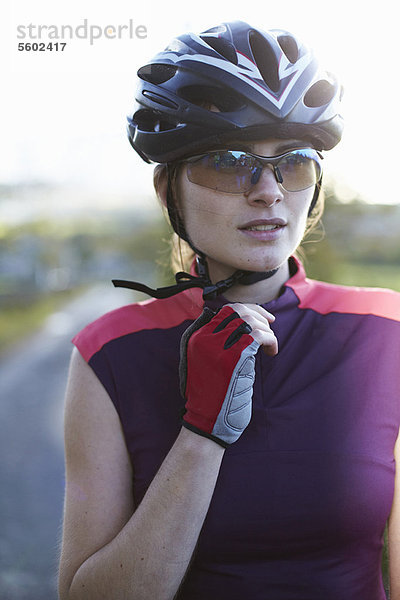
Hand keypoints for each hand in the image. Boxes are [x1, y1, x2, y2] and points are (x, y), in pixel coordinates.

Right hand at [179, 304, 276, 446]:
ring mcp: (218, 348)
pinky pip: (259, 335)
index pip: (224, 310)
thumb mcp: (206, 363)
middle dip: (259, 314)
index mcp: (196, 338)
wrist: (207, 423)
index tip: (261, 318)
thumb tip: (241, 324)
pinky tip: (271, 352)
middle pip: (237, 310)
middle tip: (270, 325)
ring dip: (266, 330)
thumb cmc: (211, 397)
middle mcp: (204, 339)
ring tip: (268, 346)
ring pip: (250, 320)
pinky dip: (271, 340)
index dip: (247, 310)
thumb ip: (216, 343)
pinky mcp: (234, 359)